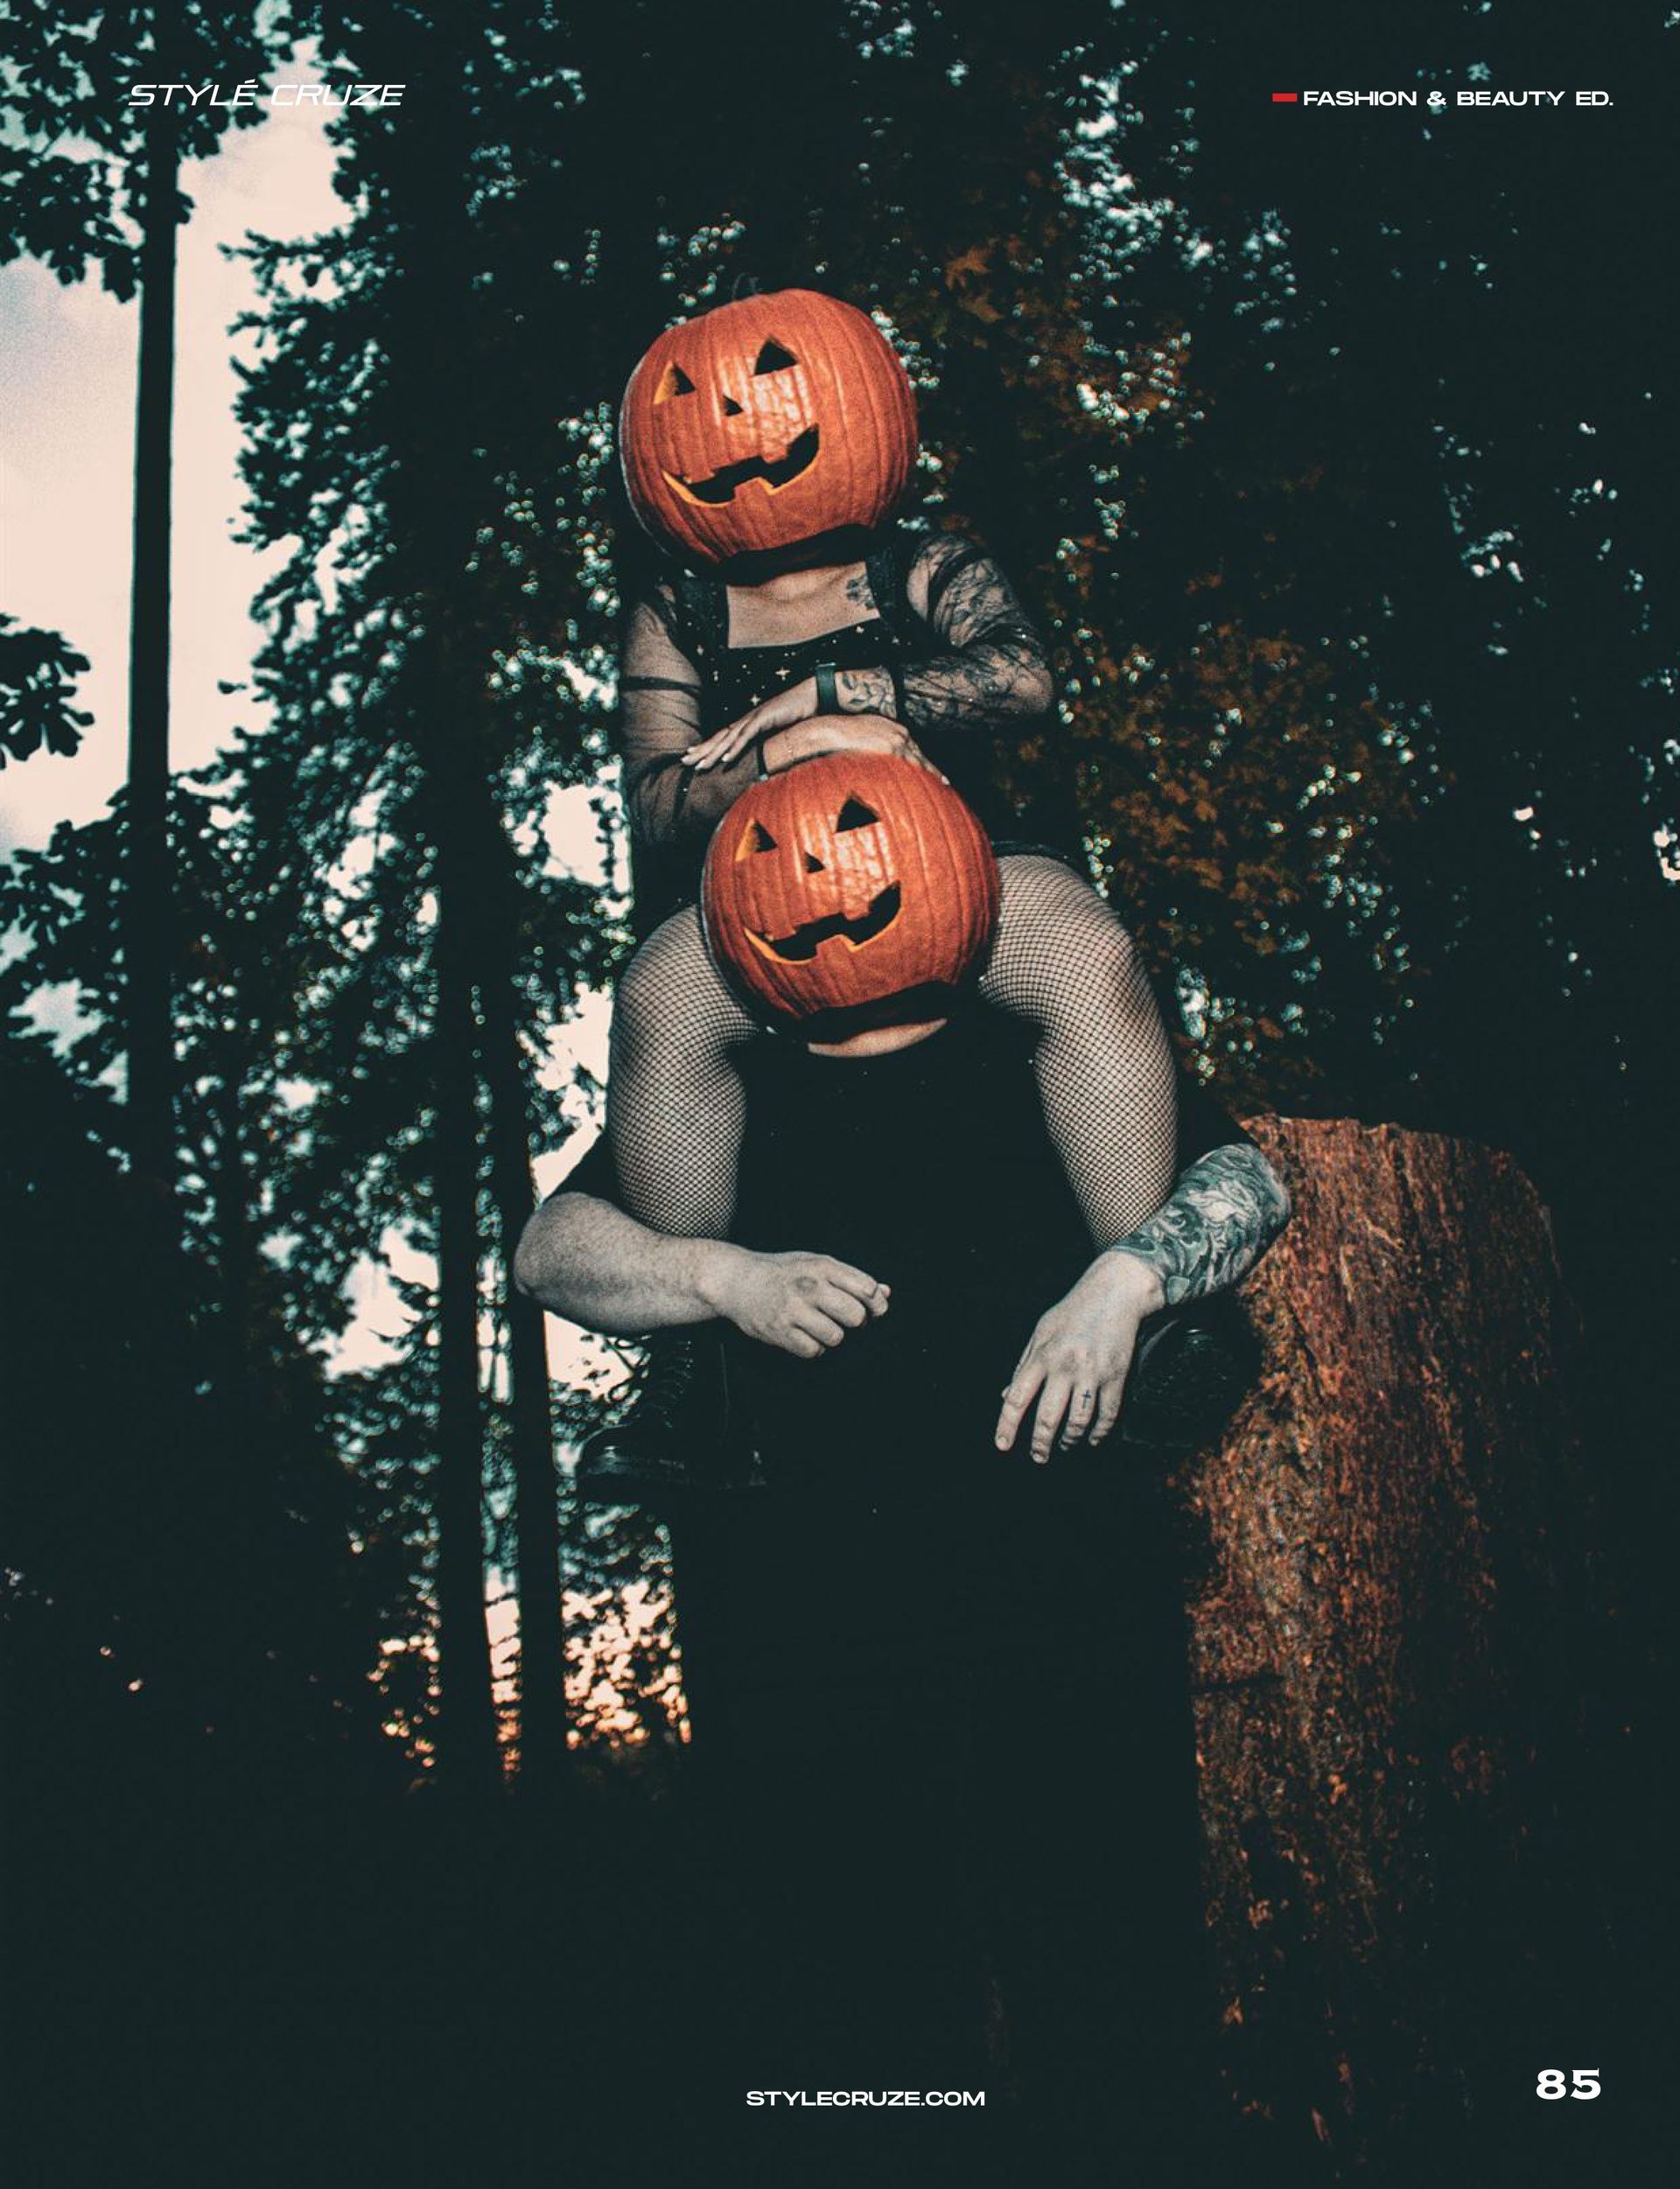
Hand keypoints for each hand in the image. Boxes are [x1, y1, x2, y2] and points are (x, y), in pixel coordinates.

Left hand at [682, 680, 818, 772]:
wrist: (810, 697)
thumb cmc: (795, 715)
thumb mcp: (776, 732)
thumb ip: (766, 742)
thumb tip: (760, 756)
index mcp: (746, 723)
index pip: (721, 736)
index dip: (706, 745)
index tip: (691, 754)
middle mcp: (745, 720)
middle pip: (719, 737)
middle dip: (702, 750)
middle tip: (685, 761)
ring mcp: (753, 719)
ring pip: (729, 739)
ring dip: (714, 753)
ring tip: (700, 765)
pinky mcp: (764, 719)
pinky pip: (747, 736)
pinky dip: (736, 748)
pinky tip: (726, 759)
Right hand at [705, 1244, 889, 1358]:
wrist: (736, 1279)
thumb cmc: (782, 1272)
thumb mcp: (816, 1264)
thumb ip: (851, 1278)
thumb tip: (885, 1293)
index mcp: (822, 1266)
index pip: (867, 1289)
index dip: (876, 1305)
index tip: (873, 1311)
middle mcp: (809, 1286)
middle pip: (855, 1316)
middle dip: (854, 1322)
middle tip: (842, 1319)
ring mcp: (793, 1310)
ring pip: (836, 1337)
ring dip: (832, 1336)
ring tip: (819, 1326)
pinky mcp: (779, 1331)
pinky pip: (813, 1351)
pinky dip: (812, 1348)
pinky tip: (803, 1335)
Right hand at [764, 713, 939, 774]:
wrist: (832, 731)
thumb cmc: (844, 738)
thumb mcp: (865, 740)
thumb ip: (877, 750)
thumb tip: (880, 766)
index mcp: (896, 731)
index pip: (916, 750)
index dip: (927, 763)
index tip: (938, 774)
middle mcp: (900, 734)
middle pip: (921, 756)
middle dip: (933, 770)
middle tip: (946, 783)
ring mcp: (897, 740)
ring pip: (917, 761)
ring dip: (928, 774)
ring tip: (941, 787)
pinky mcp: (891, 747)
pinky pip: (908, 765)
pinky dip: (918, 775)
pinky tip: (924, 785)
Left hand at [994, 1250, 1165, 1463]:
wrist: (1116, 1292)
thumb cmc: (1073, 1312)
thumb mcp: (1041, 1332)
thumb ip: (1023, 1364)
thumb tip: (1007, 1397)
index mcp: (1042, 1355)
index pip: (1018, 1397)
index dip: (1008, 1425)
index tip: (1002, 1445)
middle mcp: (1065, 1366)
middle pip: (1048, 1417)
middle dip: (1040, 1444)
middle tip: (1038, 1457)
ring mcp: (1093, 1373)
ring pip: (1078, 1421)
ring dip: (1069, 1440)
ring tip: (1064, 1447)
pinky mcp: (1117, 1376)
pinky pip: (1108, 1414)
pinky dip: (1099, 1433)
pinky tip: (1093, 1439)